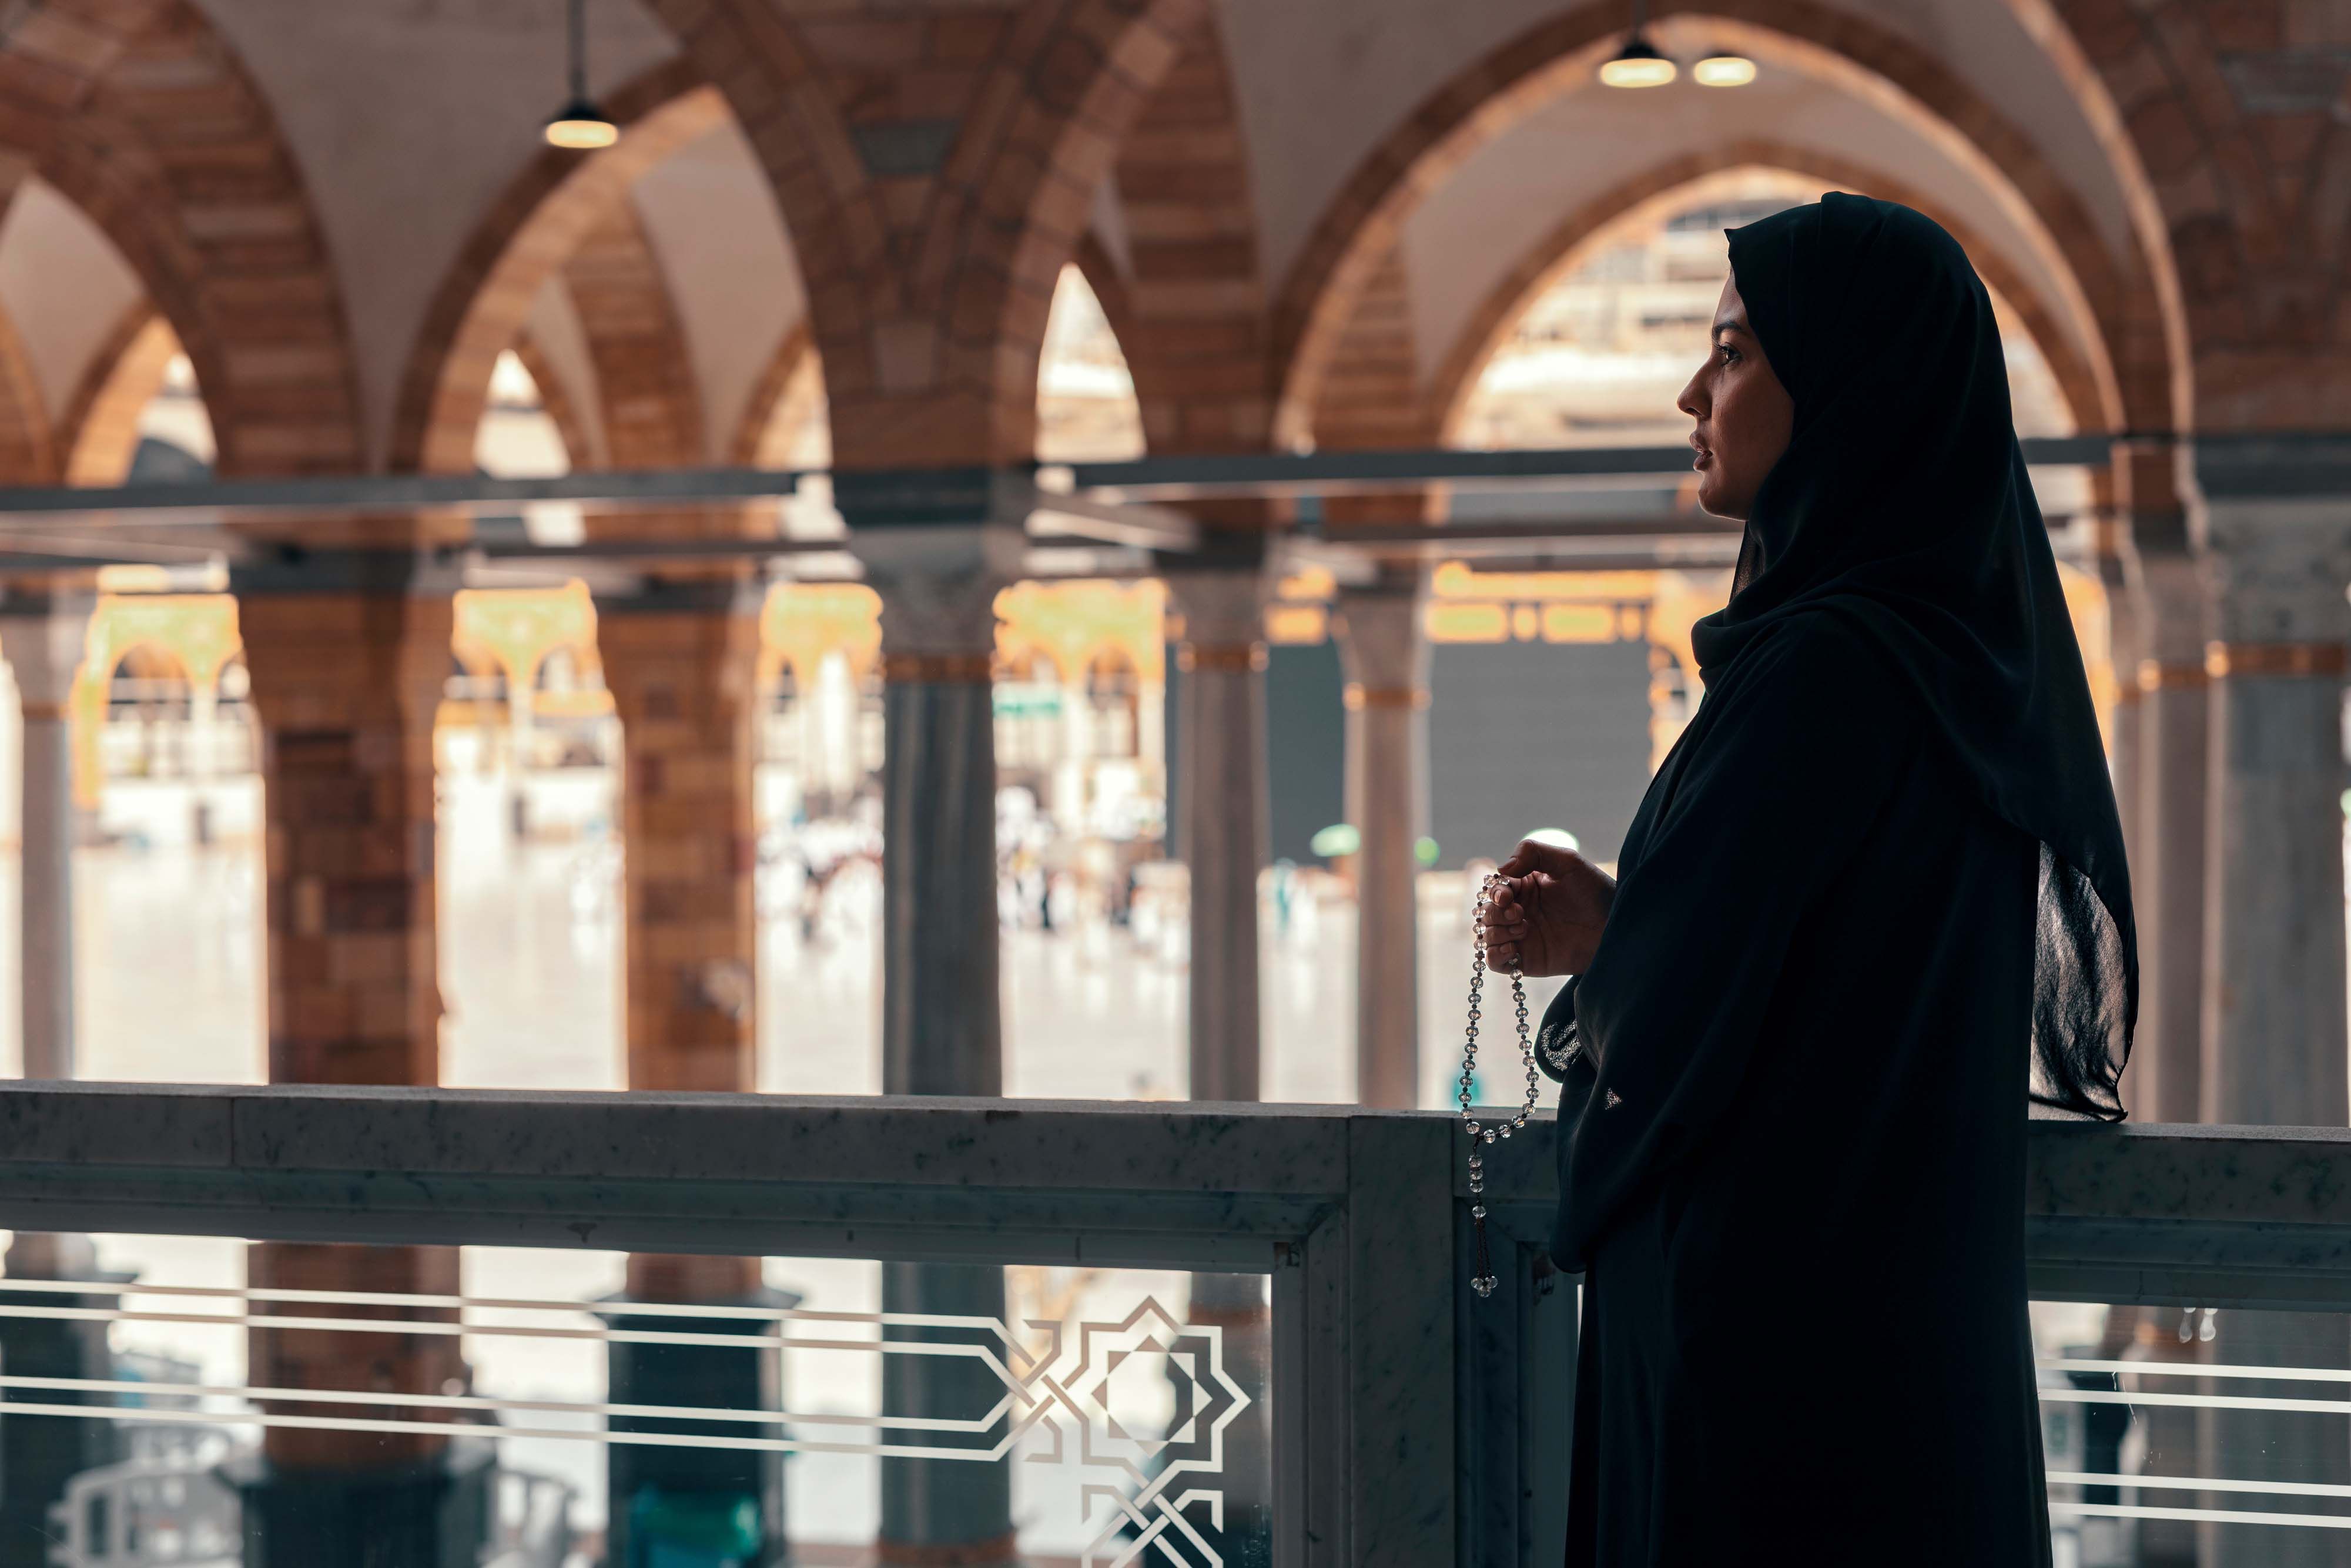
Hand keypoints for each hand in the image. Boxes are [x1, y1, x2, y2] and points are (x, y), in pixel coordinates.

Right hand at [1478, 837, 1615, 976]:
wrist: (1616, 927)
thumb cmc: (1596, 892)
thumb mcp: (1567, 862)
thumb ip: (1533, 853)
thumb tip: (1501, 868)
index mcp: (1526, 887)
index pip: (1495, 888)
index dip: (1495, 891)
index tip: (1507, 895)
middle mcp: (1520, 911)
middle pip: (1486, 912)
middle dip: (1495, 912)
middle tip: (1518, 914)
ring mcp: (1522, 937)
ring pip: (1487, 936)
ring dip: (1496, 932)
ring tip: (1523, 928)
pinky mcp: (1527, 961)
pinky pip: (1496, 962)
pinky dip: (1495, 956)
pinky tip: (1513, 949)